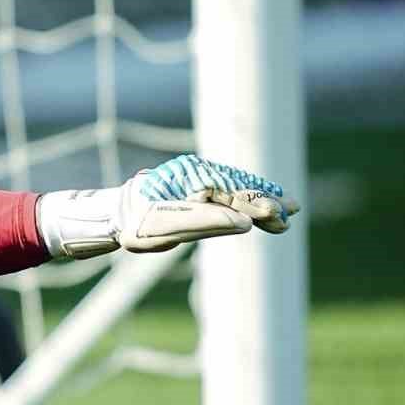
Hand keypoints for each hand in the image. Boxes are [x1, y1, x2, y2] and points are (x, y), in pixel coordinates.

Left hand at [39, 153, 299, 260]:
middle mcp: (197, 174)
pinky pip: (228, 191)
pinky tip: (262, 207)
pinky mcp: (196, 188)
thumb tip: (243, 223)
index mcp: (191, 181)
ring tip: (287, 210)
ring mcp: (198, 179)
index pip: (232, 195)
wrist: (112, 213)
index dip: (257, 205)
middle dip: (265, 201)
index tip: (278, 213)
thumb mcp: (163, 229)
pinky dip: (247, 197)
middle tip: (292, 211)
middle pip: (238, 189)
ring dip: (260, 200)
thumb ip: (203, 224)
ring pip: (236, 189)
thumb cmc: (134, 224)